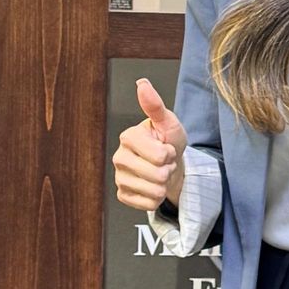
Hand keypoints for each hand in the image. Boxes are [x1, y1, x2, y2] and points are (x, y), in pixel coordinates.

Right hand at [114, 78, 186, 211]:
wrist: (169, 164)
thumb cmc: (168, 141)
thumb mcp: (168, 122)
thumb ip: (155, 105)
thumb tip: (142, 83)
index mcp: (128, 137)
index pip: (160, 156)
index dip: (170, 153)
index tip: (166, 147)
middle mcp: (119, 157)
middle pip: (158, 175)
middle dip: (168, 170)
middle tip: (165, 162)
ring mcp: (119, 177)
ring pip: (154, 191)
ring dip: (164, 184)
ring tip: (160, 172)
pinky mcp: (122, 195)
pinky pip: (148, 204)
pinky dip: (157, 199)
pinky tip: (153, 187)